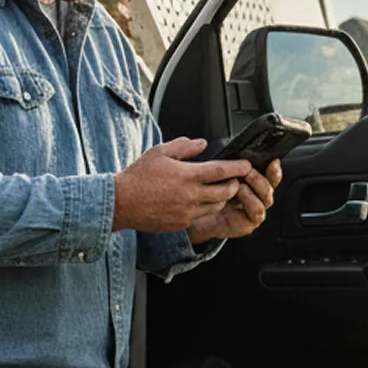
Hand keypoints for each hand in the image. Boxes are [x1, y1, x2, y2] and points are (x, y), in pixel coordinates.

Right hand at [113, 138, 252, 233]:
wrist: (121, 203)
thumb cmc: (138, 176)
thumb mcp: (160, 153)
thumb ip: (184, 147)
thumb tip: (202, 144)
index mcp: (188, 176)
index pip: (222, 171)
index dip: (238, 168)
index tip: (246, 165)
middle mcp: (191, 196)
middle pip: (226, 192)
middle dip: (233, 185)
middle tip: (233, 179)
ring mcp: (187, 212)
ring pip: (216, 207)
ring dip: (220, 198)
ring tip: (215, 190)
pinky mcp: (181, 224)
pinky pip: (200, 216)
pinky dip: (202, 208)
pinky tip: (194, 201)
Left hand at [187, 159, 281, 244]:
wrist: (196, 218)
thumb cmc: (209, 194)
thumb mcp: (219, 176)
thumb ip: (231, 165)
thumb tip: (237, 153)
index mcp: (254, 185)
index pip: (271, 176)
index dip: (274, 169)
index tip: (273, 161)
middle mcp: (257, 198)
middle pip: (270, 187)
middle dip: (261, 178)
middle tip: (248, 172)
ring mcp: (254, 212)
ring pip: (266, 201)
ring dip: (256, 190)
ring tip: (239, 186)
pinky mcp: (248, 224)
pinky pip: (256, 214)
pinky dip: (249, 203)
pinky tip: (235, 197)